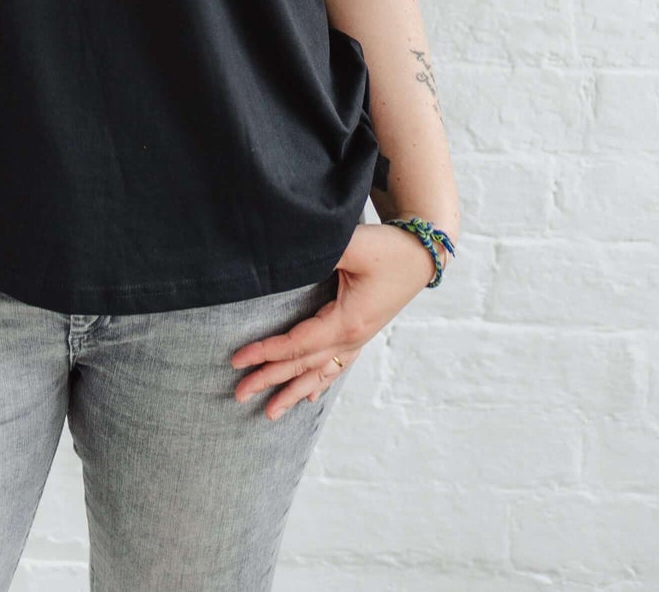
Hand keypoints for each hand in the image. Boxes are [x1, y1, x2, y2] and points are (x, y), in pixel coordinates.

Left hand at [229, 222, 440, 419]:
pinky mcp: (362, 332)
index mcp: (347, 322)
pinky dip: (319, 382)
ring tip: (270, 412)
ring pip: (320, 372)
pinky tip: (310, 397)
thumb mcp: (354, 246)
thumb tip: (287, 257)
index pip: (297, 344)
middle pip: (304, 365)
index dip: (265, 352)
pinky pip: (337, 365)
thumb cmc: (388, 250)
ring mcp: (359, 339)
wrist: (422, 255)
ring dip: (293, 392)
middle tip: (239, 394)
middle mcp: (352, 338)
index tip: (237, 359)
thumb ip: (320, 252)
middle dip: (270, 379)